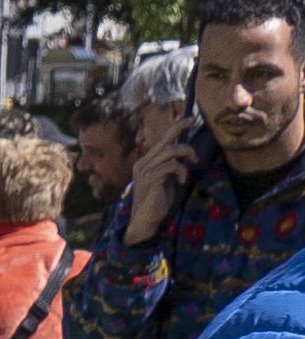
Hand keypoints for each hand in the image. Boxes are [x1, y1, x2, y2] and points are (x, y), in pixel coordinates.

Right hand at [128, 113, 194, 241]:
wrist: (146, 219)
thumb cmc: (157, 199)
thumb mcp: (166, 178)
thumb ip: (171, 165)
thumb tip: (185, 154)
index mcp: (145, 161)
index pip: (162, 139)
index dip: (177, 127)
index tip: (191, 119)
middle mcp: (143, 163)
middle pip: (167, 141)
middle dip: (184, 139)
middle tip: (195, 151)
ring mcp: (145, 170)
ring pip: (172, 151)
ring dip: (186, 158)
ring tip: (188, 171)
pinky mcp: (151, 178)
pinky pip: (172, 165)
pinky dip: (181, 172)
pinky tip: (181, 181)